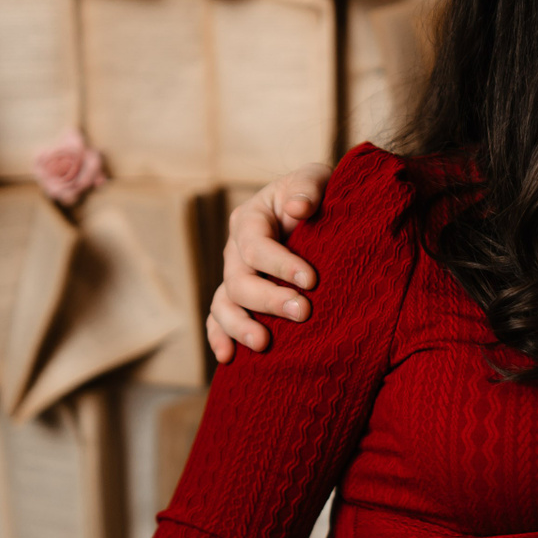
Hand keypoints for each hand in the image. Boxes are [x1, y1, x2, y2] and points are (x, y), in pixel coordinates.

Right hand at [206, 162, 334, 361]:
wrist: (319, 213)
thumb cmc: (317, 195)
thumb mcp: (317, 179)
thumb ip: (308, 187)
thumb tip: (297, 208)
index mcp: (249, 218)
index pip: (256, 245)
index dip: (281, 264)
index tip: (312, 281)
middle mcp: (235, 249)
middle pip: (239, 280)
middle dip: (268, 299)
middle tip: (303, 313)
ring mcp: (233, 275)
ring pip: (223, 304)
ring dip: (240, 325)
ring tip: (263, 344)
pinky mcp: (238, 298)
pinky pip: (218, 319)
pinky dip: (219, 337)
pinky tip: (228, 357)